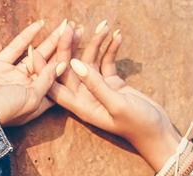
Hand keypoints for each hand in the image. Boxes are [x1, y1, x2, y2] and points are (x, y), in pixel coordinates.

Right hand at [0, 18, 75, 128]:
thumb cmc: (5, 110)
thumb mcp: (32, 99)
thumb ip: (47, 81)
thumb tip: (62, 64)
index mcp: (37, 101)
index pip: (58, 80)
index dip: (70, 65)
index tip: (84, 50)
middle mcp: (27, 88)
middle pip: (50, 65)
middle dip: (64, 48)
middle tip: (78, 30)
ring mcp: (13, 76)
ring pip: (36, 54)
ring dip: (50, 40)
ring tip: (65, 25)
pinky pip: (16, 47)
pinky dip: (27, 36)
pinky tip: (40, 25)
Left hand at [46, 19, 183, 171]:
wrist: (158, 132)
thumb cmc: (137, 123)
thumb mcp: (116, 104)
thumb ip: (96, 85)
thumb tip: (74, 63)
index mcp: (80, 107)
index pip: (53, 86)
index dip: (41, 69)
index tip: (34, 48)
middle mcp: (85, 97)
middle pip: (70, 68)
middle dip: (69, 46)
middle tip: (70, 26)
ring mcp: (97, 89)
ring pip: (89, 61)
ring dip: (94, 43)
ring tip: (103, 26)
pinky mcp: (111, 83)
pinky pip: (106, 61)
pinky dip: (110, 49)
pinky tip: (117, 35)